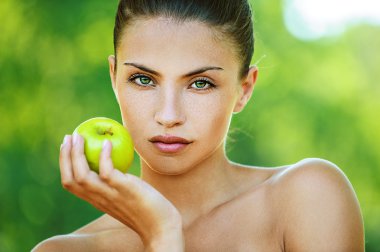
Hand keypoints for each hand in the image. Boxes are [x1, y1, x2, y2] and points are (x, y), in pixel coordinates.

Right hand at [59, 134, 183, 249]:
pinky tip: (107, 143)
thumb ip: (118, 183)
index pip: (71, 183)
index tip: (67, 146)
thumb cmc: (147, 209)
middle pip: (70, 179)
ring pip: (81, 175)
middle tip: (70, 136)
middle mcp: (98, 199)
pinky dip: (103, 156)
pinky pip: (107, 171)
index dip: (65, 163)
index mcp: (96, 199)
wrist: (161, 227)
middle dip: (65, 156)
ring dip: (77, 154)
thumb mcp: (126, 194)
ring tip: (81, 136)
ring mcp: (109, 195)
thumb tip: (118, 159)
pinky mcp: (123, 190)